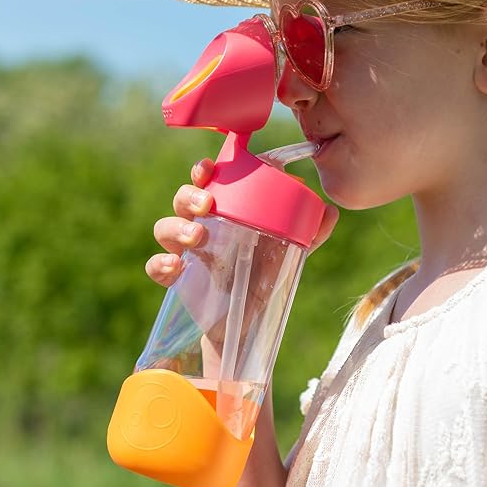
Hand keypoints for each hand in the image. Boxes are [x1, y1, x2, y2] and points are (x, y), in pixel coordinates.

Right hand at [145, 158, 338, 289]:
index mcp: (225, 211)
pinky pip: (155, 266)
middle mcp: (202, 225)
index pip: (209, 181)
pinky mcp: (176, 278)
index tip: (208, 168)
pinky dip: (160, 264)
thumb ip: (310, 234)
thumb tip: (331, 212)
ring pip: (165, 226)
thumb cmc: (264, 274)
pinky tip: (175, 267)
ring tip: (198, 238)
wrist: (247, 319)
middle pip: (183, 199)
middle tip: (207, 204)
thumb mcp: (288, 252)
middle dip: (189, 195)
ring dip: (177, 227)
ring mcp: (186, 251)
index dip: (203, 170)